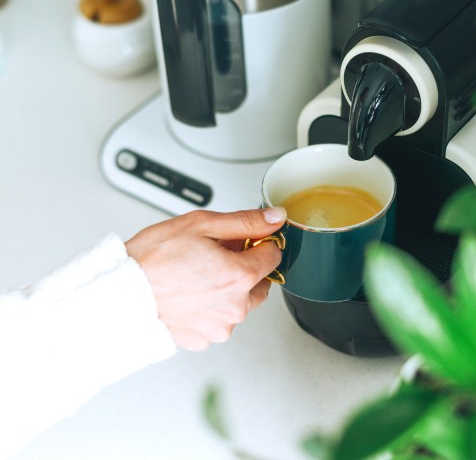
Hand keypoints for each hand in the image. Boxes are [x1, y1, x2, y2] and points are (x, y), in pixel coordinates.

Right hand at [125, 207, 286, 350]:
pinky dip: (210, 307)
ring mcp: (220, 327)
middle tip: (215, 255)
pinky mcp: (204, 339)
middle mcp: (236, 307)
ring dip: (228, 289)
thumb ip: (245, 221)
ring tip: (196, 275)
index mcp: (241, 276)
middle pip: (259, 282)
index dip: (259, 243)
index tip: (243, 240)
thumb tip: (274, 217)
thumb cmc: (152, 259)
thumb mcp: (201, 225)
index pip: (274, 255)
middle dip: (245, 267)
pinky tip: (189, 294)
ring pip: (239, 303)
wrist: (118, 294)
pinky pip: (217, 319)